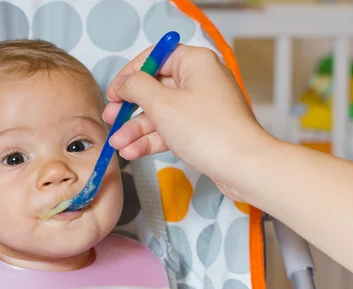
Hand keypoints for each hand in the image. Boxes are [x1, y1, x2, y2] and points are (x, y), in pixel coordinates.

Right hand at [103, 44, 276, 198]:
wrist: (242, 166)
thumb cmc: (207, 130)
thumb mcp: (162, 104)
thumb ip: (137, 88)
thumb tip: (126, 82)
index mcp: (195, 62)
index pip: (155, 58)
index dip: (130, 73)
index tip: (114, 92)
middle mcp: (200, 80)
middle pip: (156, 88)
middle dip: (130, 107)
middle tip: (111, 118)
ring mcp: (202, 107)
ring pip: (161, 113)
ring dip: (137, 129)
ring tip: (117, 144)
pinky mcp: (202, 131)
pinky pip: (171, 130)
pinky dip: (152, 140)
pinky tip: (132, 152)